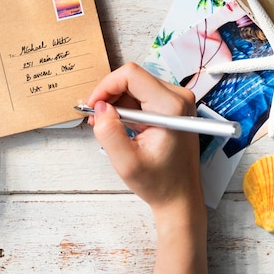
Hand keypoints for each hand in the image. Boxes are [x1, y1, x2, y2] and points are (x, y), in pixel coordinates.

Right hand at [86, 63, 208, 273]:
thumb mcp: (127, 163)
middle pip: (133, 78)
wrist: (180, 198)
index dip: (106, 86)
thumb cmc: (159, 183)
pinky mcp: (174, 106)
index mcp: (170, 107)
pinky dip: (127, 107)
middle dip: (109, 95)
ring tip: (107, 126)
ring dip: (117, 102)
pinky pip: (143, 94)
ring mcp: (178, 101)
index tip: (93, 106)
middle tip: (95, 119)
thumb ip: (109, 133)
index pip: (131, 75)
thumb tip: (100, 107)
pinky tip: (121, 126)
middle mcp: (179, 97)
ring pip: (136, 85)